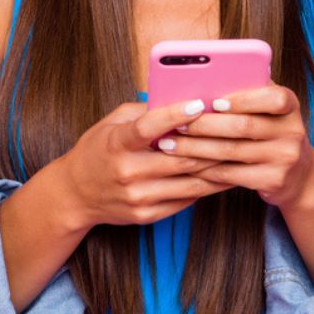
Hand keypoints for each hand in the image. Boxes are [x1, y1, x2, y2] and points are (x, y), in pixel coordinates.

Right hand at [57, 97, 236, 229]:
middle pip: (180, 158)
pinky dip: (205, 187)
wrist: (75, 195)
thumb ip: (142, 111)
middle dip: (211, 144)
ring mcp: (138, 197)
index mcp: (117, 143)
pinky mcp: (146, 215)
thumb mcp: (111, 124)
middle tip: (236, 130)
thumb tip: (177, 98)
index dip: (174, 115)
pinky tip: (221, 176)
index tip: (198, 104)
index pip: (148, 127)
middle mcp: (127, 172)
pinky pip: (185, 201)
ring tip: (238, 155)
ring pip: (190, 183)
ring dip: (217, 169)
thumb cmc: (98, 151)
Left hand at [162, 84, 313, 209]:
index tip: (214, 102)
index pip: (274, 97)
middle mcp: (292, 131)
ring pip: (232, 150)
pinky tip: (187, 164)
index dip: (244, 99)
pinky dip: (206, 168)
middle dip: (204, 125)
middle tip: (176, 124)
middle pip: (243, 126)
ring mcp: (285, 158)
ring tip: (171, 144)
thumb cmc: (271, 132)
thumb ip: (247, 92)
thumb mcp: (268, 110)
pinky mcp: (274, 181)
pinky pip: (232, 173)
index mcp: (290, 106)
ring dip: (196, 148)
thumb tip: (204, 79)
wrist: (299, 176)